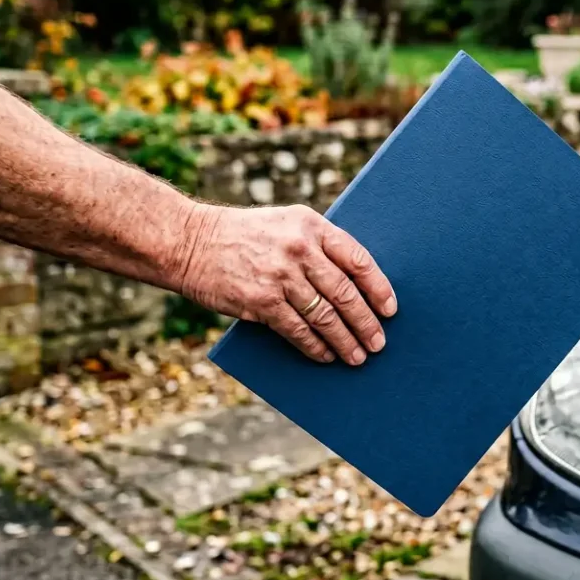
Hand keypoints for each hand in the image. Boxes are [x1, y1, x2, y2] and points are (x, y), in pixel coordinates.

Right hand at [175, 203, 396, 364]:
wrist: (188, 241)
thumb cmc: (245, 235)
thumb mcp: (286, 224)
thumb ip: (319, 246)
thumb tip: (356, 285)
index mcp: (311, 226)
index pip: (358, 259)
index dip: (378, 288)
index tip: (390, 309)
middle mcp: (299, 249)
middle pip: (345, 293)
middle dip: (366, 322)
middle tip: (378, 343)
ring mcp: (280, 276)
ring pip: (324, 316)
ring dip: (344, 341)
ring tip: (357, 356)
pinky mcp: (260, 301)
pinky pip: (297, 330)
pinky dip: (315, 346)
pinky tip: (326, 355)